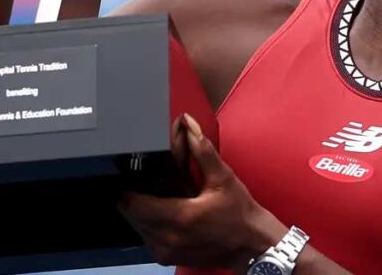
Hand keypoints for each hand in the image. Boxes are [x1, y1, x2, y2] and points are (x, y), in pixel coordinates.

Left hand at [119, 114, 285, 272]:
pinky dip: (150, 224)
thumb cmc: (239, 211)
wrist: (251, 244)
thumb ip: (201, 150)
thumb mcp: (223, 177)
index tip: (137, 173)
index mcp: (179, 217)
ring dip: (142, 211)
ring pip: (136, 227)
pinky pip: (147, 238)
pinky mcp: (167, 258)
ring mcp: (165, 252)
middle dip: (136, 196)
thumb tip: (187, 123)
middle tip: (151, 181)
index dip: (130, 187)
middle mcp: (167, 239)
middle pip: (130, 215)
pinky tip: (167, 212)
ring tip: (161, 196)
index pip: (132, 203)